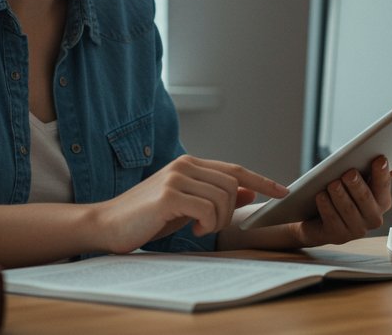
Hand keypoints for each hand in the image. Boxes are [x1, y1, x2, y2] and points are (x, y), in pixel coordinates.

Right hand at [93, 154, 287, 253]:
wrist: (108, 224)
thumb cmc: (147, 217)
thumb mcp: (186, 205)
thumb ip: (215, 195)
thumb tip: (249, 190)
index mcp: (190, 164)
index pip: (235, 169)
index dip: (262, 180)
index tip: (283, 191)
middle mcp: (185, 165)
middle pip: (232, 185)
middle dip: (230, 211)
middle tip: (210, 226)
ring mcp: (176, 177)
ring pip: (222, 197)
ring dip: (217, 220)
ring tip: (199, 228)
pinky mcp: (169, 195)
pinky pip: (207, 209)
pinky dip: (206, 223)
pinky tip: (192, 228)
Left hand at [287, 156, 391, 246]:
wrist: (319, 220)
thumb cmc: (343, 195)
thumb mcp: (359, 182)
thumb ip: (376, 174)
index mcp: (382, 202)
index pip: (384, 186)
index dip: (382, 173)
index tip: (379, 159)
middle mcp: (373, 218)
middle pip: (366, 199)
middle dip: (358, 186)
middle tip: (349, 173)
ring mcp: (356, 230)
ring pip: (348, 210)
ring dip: (340, 195)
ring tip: (333, 184)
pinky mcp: (337, 236)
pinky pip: (333, 219)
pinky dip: (327, 206)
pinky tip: (321, 196)